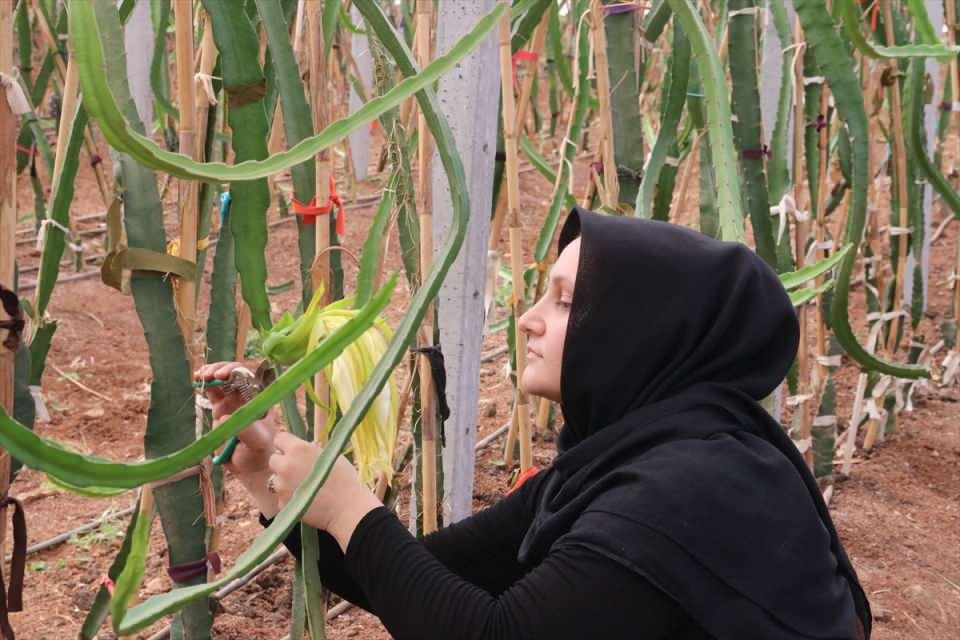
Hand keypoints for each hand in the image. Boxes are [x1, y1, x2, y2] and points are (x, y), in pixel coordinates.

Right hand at [194, 361, 276, 476]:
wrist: (249, 467)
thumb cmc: (259, 454)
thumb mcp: (257, 444)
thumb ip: (246, 431)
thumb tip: (223, 417)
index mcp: (260, 400)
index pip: (251, 377)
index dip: (237, 372)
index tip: (223, 376)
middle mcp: (247, 397)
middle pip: (236, 374)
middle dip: (221, 370)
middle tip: (209, 375)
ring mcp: (234, 401)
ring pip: (222, 379)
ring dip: (211, 373)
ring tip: (200, 376)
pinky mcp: (220, 408)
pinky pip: (212, 391)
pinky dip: (205, 383)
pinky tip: (197, 379)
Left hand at [268, 432, 381, 550]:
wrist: (347, 507)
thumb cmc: (345, 478)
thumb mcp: (330, 455)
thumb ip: (312, 450)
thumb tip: (304, 449)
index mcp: (298, 449)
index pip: (279, 438)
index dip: (286, 444)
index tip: (292, 450)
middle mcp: (285, 465)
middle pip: (273, 459)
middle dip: (283, 463)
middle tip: (298, 470)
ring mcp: (282, 486)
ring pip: (275, 480)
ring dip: (285, 482)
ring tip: (303, 487)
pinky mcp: (282, 503)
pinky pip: (281, 497)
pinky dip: (290, 498)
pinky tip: (305, 499)